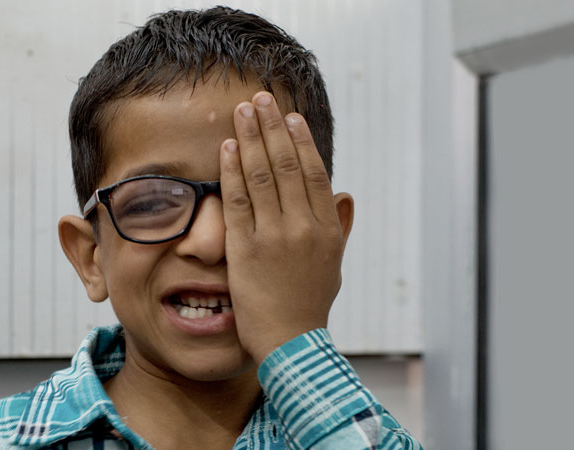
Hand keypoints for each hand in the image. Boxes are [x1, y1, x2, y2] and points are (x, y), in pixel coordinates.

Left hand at [219, 91, 352, 363]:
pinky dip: (232, 171)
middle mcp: (303, 227)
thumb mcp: (334, 264)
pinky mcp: (246, 250)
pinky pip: (238, 202)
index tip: (289, 116)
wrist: (291, 343)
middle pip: (287, 165)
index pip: (314, 173)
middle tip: (261, 98)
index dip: (301, 141)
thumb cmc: (311, 304)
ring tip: (242, 111)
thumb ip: (340, 226)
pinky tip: (227, 148)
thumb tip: (346, 195)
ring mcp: (275, 237)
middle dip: (272, 127)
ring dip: (251, 138)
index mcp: (326, 228)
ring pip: (262, 176)